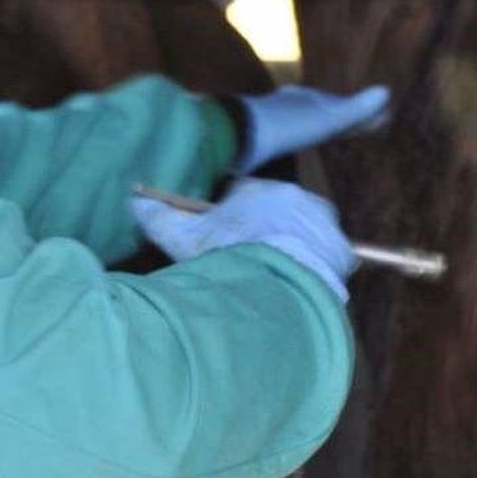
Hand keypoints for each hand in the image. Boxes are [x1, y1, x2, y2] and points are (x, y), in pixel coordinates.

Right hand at [129, 178, 357, 301]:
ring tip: (273, 277)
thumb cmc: (230, 255)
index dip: (232, 218)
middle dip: (263, 232)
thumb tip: (135, 203)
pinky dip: (314, 271)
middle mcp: (297, 198)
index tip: (225, 239)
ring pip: (304, 234)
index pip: (244, 195)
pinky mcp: (340, 251)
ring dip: (291, 250)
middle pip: (277, 213)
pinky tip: (297, 288)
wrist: (276, 283)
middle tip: (249, 260)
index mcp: (261, 189)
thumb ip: (160, 218)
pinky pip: (328, 259)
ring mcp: (323, 224)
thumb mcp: (185, 239)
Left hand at [237, 85, 389, 173]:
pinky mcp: (260, 135)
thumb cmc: (290, 125)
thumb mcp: (328, 118)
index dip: (360, 114)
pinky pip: (287, 133)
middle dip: (340, 117)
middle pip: (321, 110)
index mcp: (310, 97)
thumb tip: (386, 91)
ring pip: (303, 120)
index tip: (378, 120)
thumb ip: (356, 109)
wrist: (243, 135)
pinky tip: (297, 144)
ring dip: (319, 127)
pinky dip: (300, 137)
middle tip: (359, 126)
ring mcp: (273, 117)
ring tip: (332, 135)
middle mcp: (292, 102)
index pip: (341, 104)